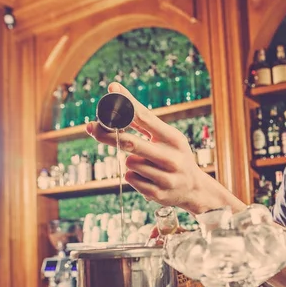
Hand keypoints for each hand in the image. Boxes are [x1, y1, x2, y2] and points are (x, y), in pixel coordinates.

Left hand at [86, 82, 219, 213]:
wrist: (193, 188)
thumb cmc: (174, 155)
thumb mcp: (167, 137)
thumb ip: (143, 121)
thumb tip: (116, 92)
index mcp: (174, 138)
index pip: (146, 117)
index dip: (126, 104)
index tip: (111, 93)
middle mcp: (171, 157)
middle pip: (131, 143)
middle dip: (108, 135)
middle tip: (92, 128)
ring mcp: (165, 177)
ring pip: (129, 162)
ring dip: (130, 160)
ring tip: (146, 164)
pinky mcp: (157, 193)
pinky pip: (131, 178)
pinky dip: (133, 176)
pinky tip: (147, 177)